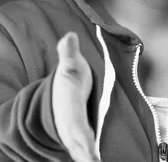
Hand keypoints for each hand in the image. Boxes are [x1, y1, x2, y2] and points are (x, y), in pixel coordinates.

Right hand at [52, 32, 100, 161]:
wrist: (60, 90)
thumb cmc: (70, 76)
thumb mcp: (70, 63)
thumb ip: (69, 52)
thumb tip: (69, 36)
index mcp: (68, 109)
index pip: (76, 127)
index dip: (82, 139)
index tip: (90, 151)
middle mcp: (69, 126)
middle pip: (78, 145)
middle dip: (86, 156)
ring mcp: (74, 134)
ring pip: (81, 151)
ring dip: (89, 158)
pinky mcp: (80, 139)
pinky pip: (85, 151)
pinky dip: (90, 158)